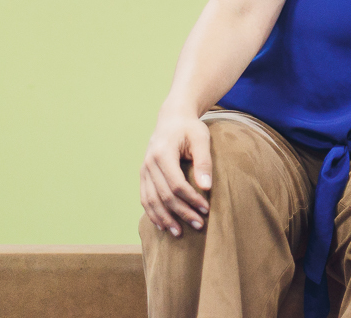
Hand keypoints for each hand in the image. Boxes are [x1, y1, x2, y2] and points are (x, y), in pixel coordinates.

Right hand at [140, 107, 212, 237]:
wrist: (172, 118)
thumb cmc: (190, 128)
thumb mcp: (201, 139)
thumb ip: (203, 161)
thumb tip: (207, 187)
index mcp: (163, 154)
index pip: (176, 184)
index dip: (191, 199)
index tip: (206, 209)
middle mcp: (149, 164)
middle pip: (164, 195)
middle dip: (181, 212)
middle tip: (198, 225)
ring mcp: (144, 170)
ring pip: (151, 200)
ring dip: (165, 218)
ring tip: (179, 233)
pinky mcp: (143, 175)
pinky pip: (145, 198)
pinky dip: (152, 213)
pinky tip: (162, 225)